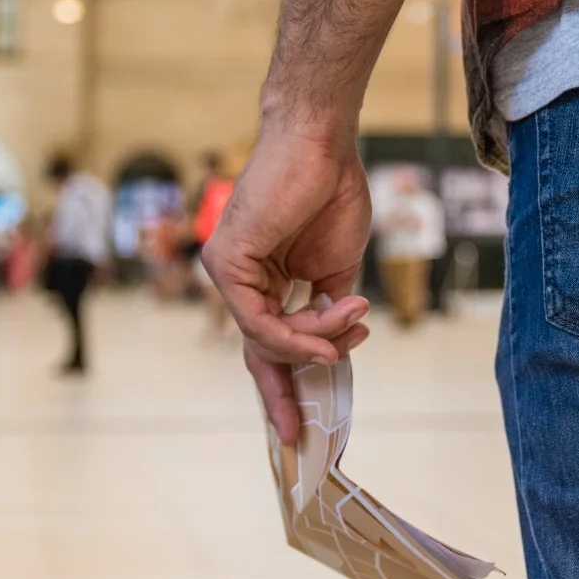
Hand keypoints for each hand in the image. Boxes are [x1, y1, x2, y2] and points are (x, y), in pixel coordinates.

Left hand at [201, 127, 372, 443]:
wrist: (323, 146)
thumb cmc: (330, 193)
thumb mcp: (335, 268)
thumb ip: (327, 310)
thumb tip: (332, 350)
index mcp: (262, 280)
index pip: (267, 343)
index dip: (284, 384)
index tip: (297, 425)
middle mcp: (237, 279)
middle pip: (258, 352)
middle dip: (281, 393)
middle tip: (298, 432)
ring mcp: (227, 272)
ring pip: (267, 339)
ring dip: (317, 340)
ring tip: (352, 322)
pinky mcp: (226, 263)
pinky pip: (260, 322)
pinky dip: (297, 334)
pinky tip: (331, 334)